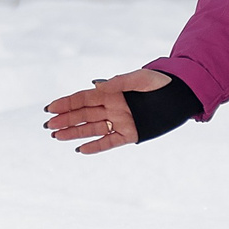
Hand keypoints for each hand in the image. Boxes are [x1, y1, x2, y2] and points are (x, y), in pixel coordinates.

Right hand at [43, 69, 171, 154]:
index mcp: (112, 92)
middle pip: (84, 114)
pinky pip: (109, 142)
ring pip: (92, 128)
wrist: (180, 95)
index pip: (83, 98)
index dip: (66, 103)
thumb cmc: (159, 82)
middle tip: (48, 125)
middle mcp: (112, 107)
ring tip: (56, 136)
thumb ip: (118, 82)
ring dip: (74, 133)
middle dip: (65, 119)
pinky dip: (95, 146)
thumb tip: (96, 85)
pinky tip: (80, 149)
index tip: (50, 108)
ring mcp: (120, 121)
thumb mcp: (139, 78)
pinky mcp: (130, 134)